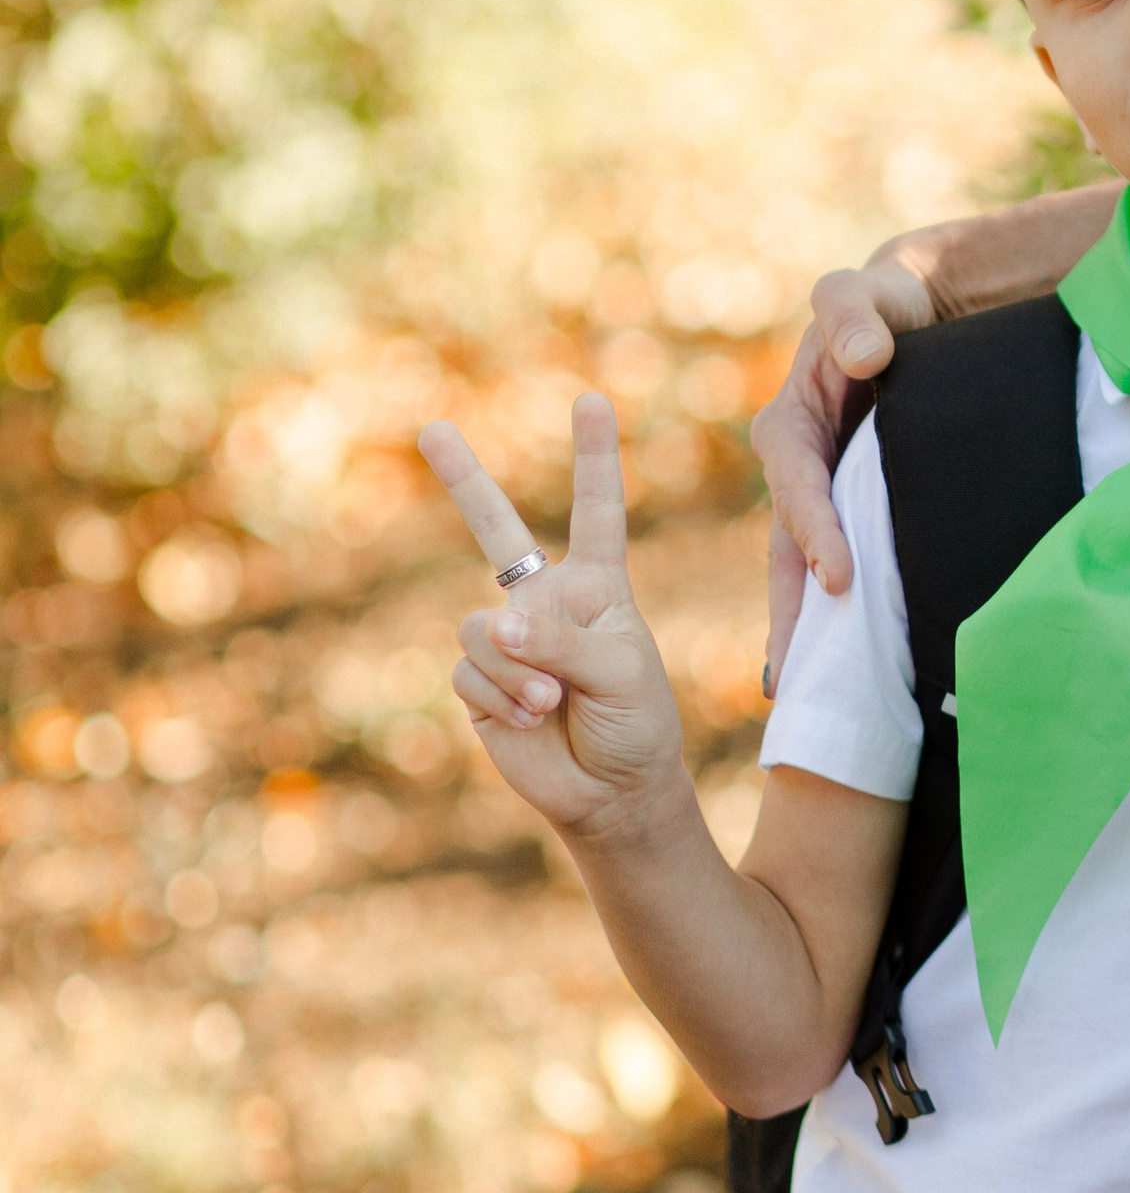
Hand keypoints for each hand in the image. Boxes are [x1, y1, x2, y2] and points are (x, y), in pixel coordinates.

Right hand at [419, 395, 686, 843]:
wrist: (610, 792)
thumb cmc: (635, 723)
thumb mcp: (618, 671)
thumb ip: (559, 641)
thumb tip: (496, 627)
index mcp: (597, 584)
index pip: (596, 510)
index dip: (593, 457)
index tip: (590, 400)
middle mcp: (546, 601)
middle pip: (497, 530)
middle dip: (463, 478)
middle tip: (432, 428)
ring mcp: (507, 640)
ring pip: (481, 628)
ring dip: (516, 670)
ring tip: (552, 702)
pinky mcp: (478, 680)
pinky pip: (470, 672)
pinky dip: (500, 696)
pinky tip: (530, 719)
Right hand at [748, 257, 936, 685]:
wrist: (917, 316)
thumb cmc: (883, 305)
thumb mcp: (865, 296)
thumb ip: (855, 313)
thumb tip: (863, 355)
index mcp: (788, 429)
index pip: (797, 490)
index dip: (815, 534)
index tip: (839, 579)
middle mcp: (799, 474)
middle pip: (790, 554)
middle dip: (791, 616)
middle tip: (796, 683)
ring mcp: (827, 499)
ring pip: (812, 572)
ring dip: (812, 632)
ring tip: (812, 698)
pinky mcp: (858, 515)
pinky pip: (850, 566)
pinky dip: (848, 615)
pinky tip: (861, 667)